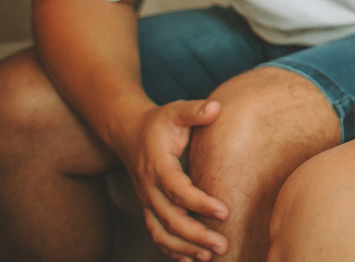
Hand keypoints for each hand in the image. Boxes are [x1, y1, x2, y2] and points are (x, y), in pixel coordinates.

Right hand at [118, 100, 230, 261]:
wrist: (129, 133)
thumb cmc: (160, 122)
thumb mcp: (176, 111)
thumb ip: (195, 111)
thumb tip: (216, 108)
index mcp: (158, 166)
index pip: (178, 190)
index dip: (200, 203)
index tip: (224, 212)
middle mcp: (149, 188)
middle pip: (171, 218)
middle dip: (197, 234)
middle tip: (224, 244)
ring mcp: (146, 201)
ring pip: (161, 232)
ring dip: (185, 247)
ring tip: (210, 256)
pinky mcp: (148, 208)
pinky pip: (156, 234)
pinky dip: (171, 250)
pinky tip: (191, 260)